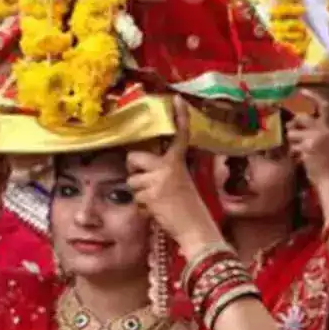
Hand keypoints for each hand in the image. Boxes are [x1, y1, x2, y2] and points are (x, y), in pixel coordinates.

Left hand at [126, 98, 219, 255]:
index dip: (179, 118)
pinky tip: (156, 212)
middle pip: (134, 157)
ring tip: (156, 202)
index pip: (179, 136)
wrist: (196, 230)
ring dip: (140, 193)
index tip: (177, 99)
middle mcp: (168, 167)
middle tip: (144, 180)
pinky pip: (136, 198)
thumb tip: (144, 170)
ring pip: (132, 181)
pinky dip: (142, 208)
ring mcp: (158, 180)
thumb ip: (167, 171)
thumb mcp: (182, 183)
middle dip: (134, 170)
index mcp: (179, 162)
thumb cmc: (190, 209)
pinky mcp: (150, 195)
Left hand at [286, 96, 328, 188]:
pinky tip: (302, 159)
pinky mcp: (307, 146)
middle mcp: (323, 130)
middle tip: (291, 131)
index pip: (323, 107)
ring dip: (292, 142)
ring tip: (301, 152)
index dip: (312, 97)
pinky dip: (293, 153)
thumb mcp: (323, 144)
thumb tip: (291, 124)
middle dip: (292, 124)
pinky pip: (292, 146)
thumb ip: (311, 132)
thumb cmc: (326, 163)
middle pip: (301, 117)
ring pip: (292, 132)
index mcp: (328, 128)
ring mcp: (315, 137)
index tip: (302, 91)